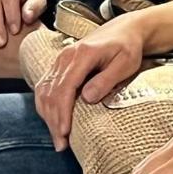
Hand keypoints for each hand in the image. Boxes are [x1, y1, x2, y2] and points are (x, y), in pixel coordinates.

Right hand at [33, 13, 147, 149]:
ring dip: (48, 116)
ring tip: (58, 137)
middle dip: (53, 120)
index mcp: (82, 54)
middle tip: (61, 144)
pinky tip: (53, 120)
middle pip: (51, 93)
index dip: (62, 112)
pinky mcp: (59, 65)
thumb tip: (87, 98)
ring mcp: (60, 60)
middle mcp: (66, 56)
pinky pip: (45, 87)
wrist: (125, 30)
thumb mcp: (126, 63)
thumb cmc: (128, 47)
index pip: (65, 87)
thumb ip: (107, 79)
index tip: (65, 132)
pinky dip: (46, 106)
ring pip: (44, 91)